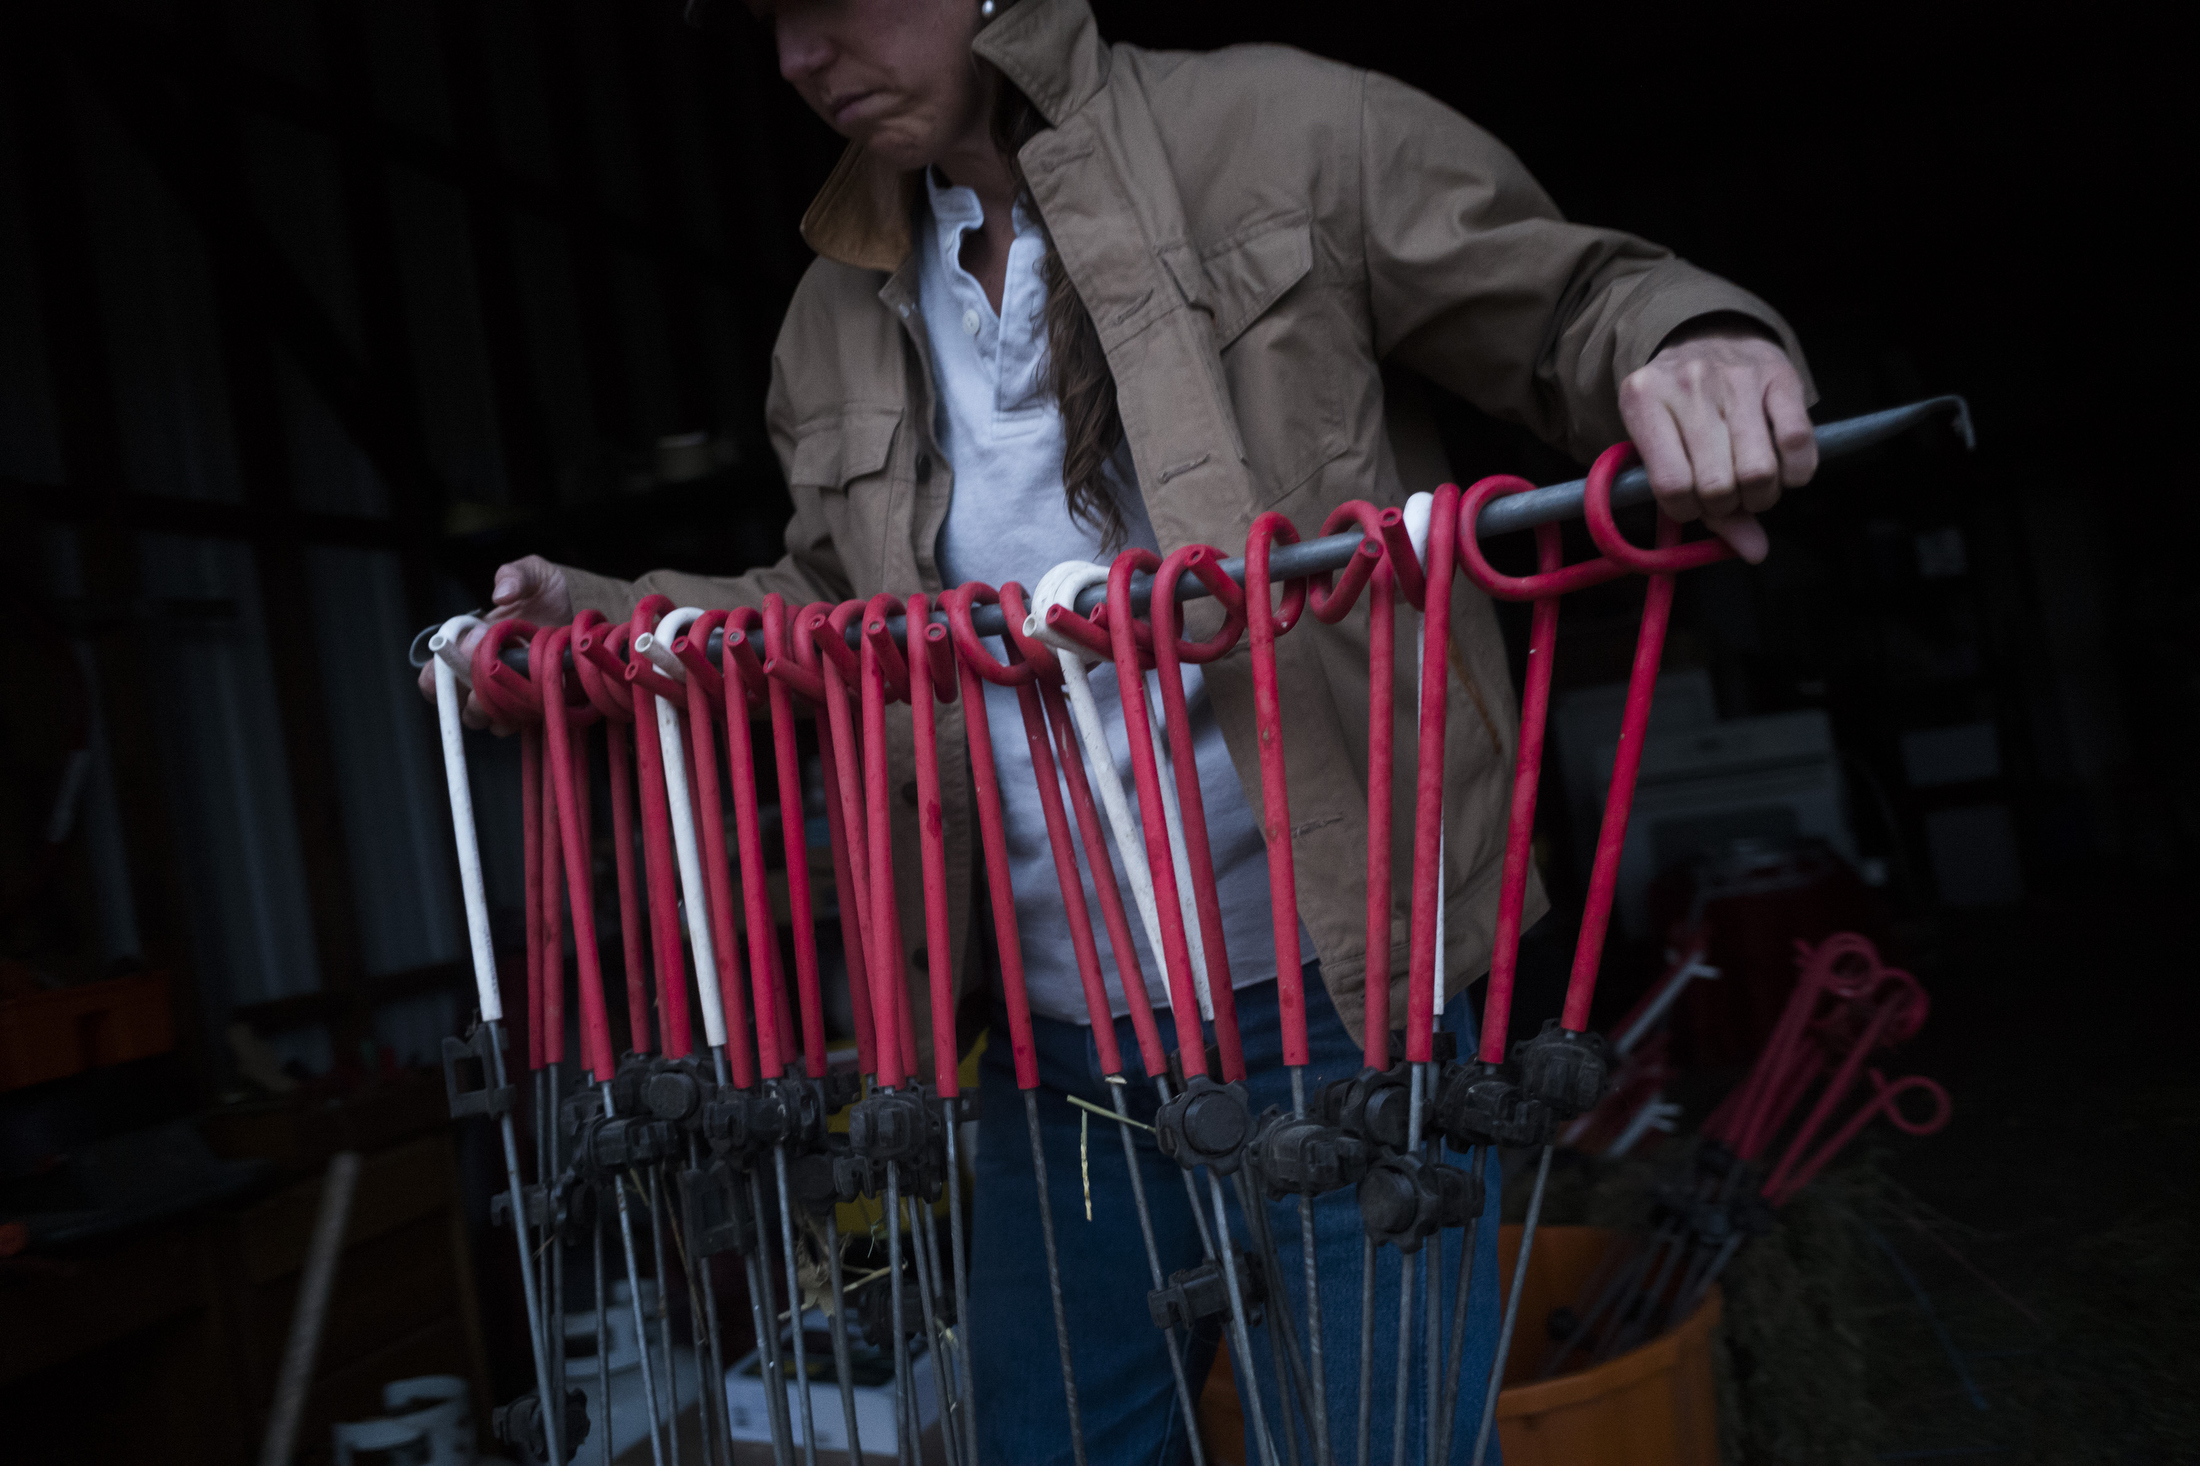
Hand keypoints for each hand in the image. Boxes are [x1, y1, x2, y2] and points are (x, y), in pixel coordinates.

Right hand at [415, 556, 574, 730]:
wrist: (580, 614)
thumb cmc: (548, 593)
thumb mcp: (534, 574)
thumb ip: (515, 576)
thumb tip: (501, 595)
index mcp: (467, 646)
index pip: (434, 675)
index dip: (438, 677)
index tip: (463, 662)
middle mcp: (479, 674)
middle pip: (456, 703)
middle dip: (470, 696)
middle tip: (494, 678)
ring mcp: (503, 693)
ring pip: (483, 718)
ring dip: (496, 708)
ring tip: (520, 685)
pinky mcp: (528, 706)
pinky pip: (514, 725)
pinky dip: (521, 717)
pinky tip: (538, 696)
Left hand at [1617, 322, 1816, 563]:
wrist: (1708, 335)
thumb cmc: (1678, 408)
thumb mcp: (1662, 445)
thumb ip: (1696, 505)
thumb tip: (1755, 552)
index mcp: (1643, 400)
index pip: (1671, 486)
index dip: (1687, 510)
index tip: (1691, 504)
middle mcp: (1687, 384)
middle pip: (1717, 485)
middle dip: (1726, 506)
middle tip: (1726, 495)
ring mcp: (1735, 377)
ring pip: (1758, 470)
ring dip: (1761, 496)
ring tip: (1752, 487)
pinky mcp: (1779, 374)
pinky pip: (1796, 440)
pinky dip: (1796, 472)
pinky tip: (1785, 472)